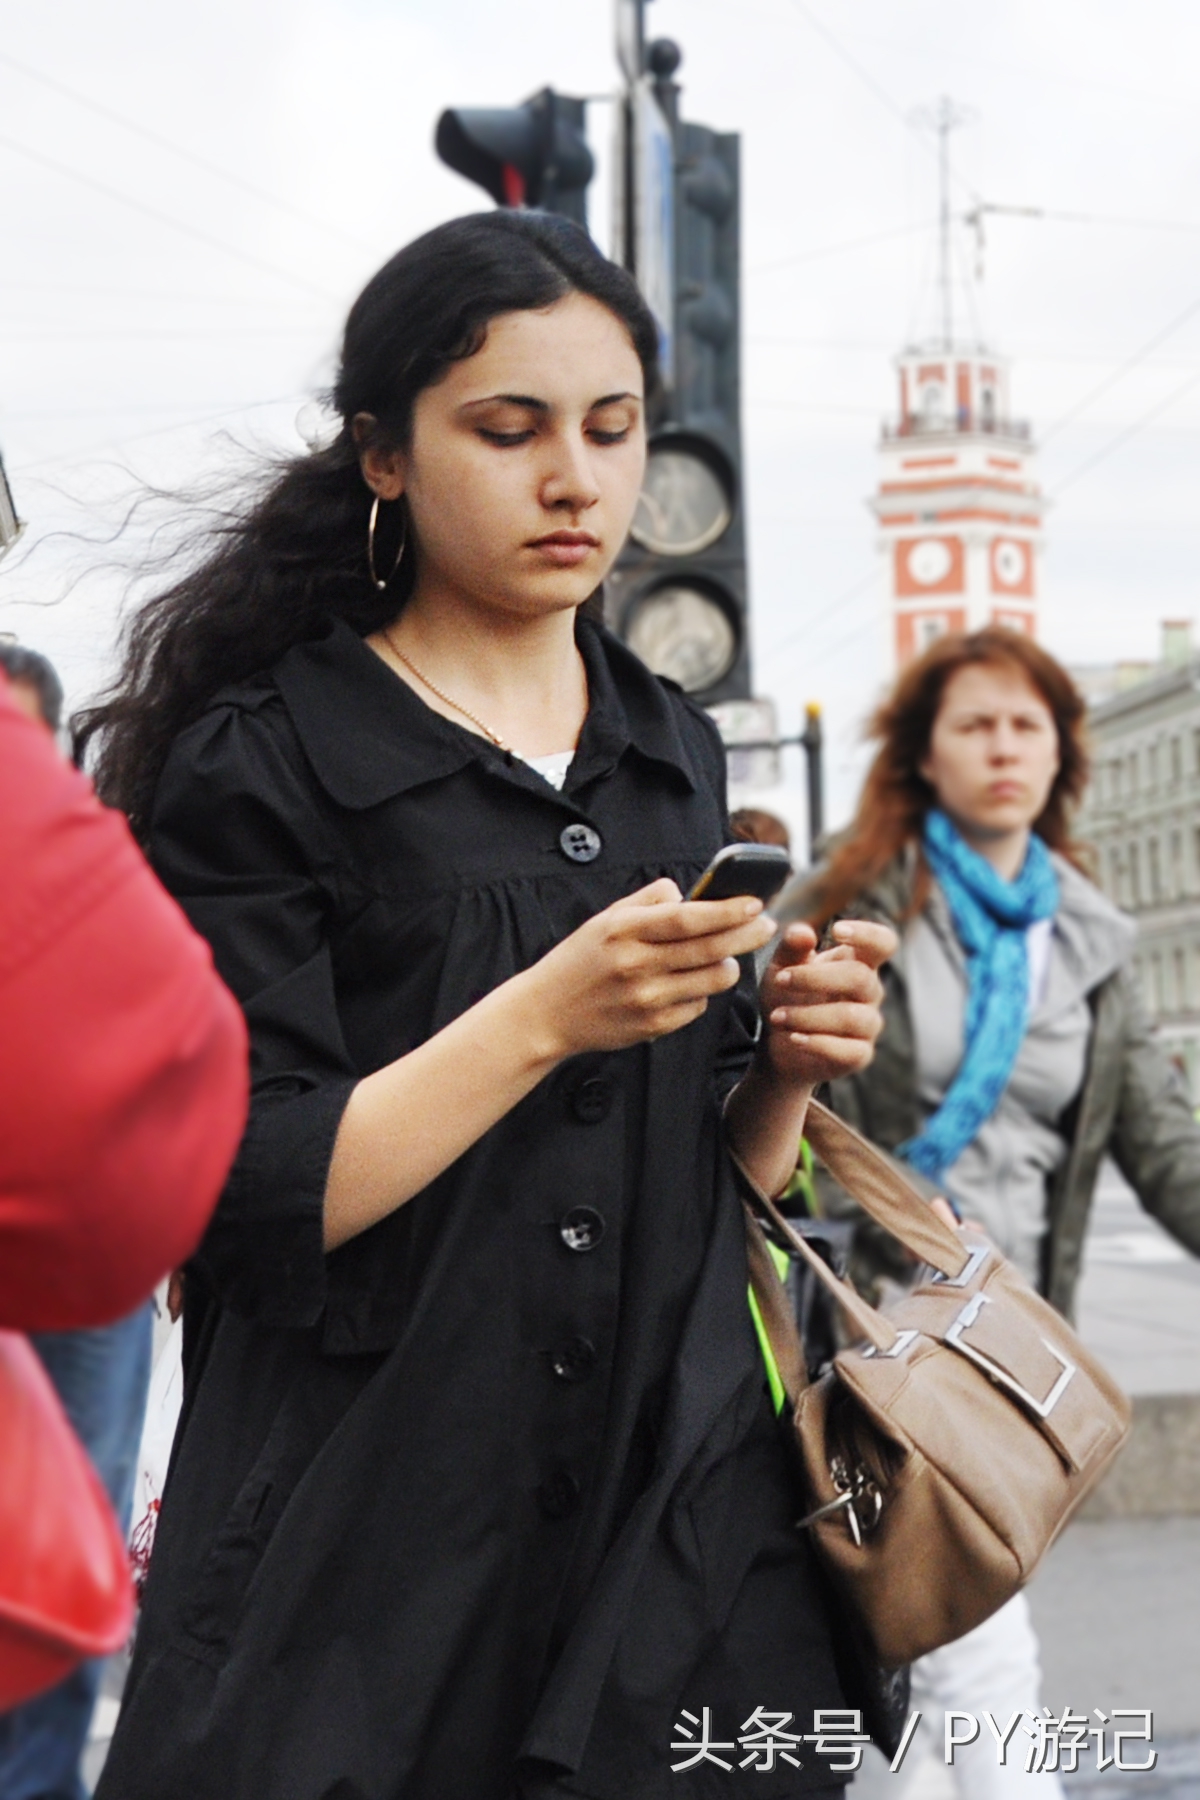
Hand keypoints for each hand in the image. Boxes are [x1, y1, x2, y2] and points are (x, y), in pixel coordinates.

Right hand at [520, 878, 775, 1059]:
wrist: (546, 1013)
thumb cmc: (580, 961)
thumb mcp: (605, 919)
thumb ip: (648, 901)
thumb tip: (689, 893)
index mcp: (625, 931)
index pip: (690, 918)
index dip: (729, 910)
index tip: (755, 903)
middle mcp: (637, 965)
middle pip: (710, 949)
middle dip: (747, 935)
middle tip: (766, 925)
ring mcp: (646, 999)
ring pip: (713, 980)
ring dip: (729, 965)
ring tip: (726, 957)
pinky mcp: (652, 1027)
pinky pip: (697, 1006)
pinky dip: (702, 992)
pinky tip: (689, 984)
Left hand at [759, 918, 896, 1087]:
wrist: (777, 1043)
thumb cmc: (787, 996)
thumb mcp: (781, 967)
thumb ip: (791, 947)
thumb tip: (803, 932)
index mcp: (858, 962)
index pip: (883, 942)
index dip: (868, 934)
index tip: (836, 930)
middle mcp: (869, 992)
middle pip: (860, 977)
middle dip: (815, 978)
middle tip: (780, 980)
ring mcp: (868, 1025)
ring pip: (853, 1017)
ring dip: (809, 1015)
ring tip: (777, 1016)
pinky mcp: (859, 1055)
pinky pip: (850, 1051)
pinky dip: (818, 1044)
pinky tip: (793, 1038)